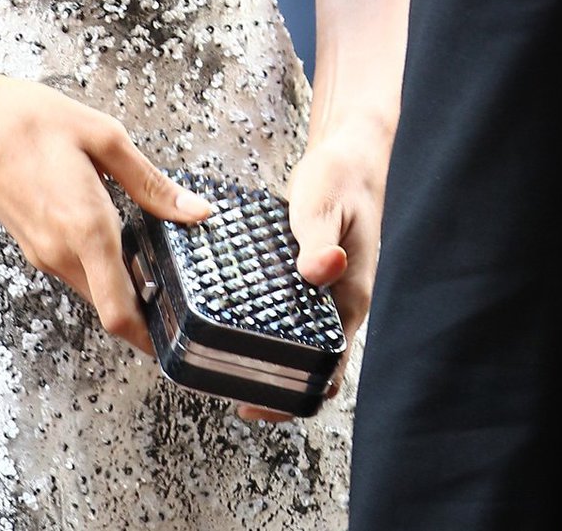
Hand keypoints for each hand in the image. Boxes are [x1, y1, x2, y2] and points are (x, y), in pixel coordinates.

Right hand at [0, 71, 209, 354]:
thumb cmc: (28, 120)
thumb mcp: (102, 137)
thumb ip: (150, 183)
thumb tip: (195, 211)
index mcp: (85, 229)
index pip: (120, 315)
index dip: (151, 338)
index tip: (177, 337)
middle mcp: (60, 252)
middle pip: (110, 307)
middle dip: (143, 304)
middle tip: (174, 281)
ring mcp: (41, 252)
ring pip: (91, 288)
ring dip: (119, 281)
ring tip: (145, 246)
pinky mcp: (29, 243)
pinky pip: (72, 268)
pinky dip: (96, 263)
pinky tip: (107, 226)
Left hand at [235, 120, 385, 422]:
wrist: (349, 156)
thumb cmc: (343, 179)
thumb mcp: (328, 204)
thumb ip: (321, 237)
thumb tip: (320, 269)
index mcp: (348, 300)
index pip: (328, 371)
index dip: (293, 397)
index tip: (253, 405)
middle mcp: (335, 304)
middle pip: (304, 364)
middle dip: (266, 380)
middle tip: (219, 381)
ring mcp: (319, 291)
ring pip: (289, 337)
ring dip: (258, 350)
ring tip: (212, 351)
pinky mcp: (301, 274)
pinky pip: (280, 306)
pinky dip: (255, 314)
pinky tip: (223, 307)